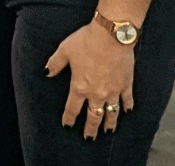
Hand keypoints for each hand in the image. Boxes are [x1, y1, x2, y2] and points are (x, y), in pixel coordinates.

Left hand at [47, 19, 134, 138]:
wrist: (111, 35)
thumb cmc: (87, 41)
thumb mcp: (65, 50)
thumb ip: (55, 63)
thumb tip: (46, 72)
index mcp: (80, 87)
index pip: (72, 108)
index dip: (69, 118)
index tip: (67, 126)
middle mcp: (96, 93)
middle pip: (93, 116)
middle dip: (90, 129)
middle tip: (89, 138)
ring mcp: (113, 90)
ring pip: (111, 113)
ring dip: (109, 124)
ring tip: (108, 132)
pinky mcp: (125, 84)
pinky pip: (127, 100)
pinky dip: (127, 106)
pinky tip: (127, 111)